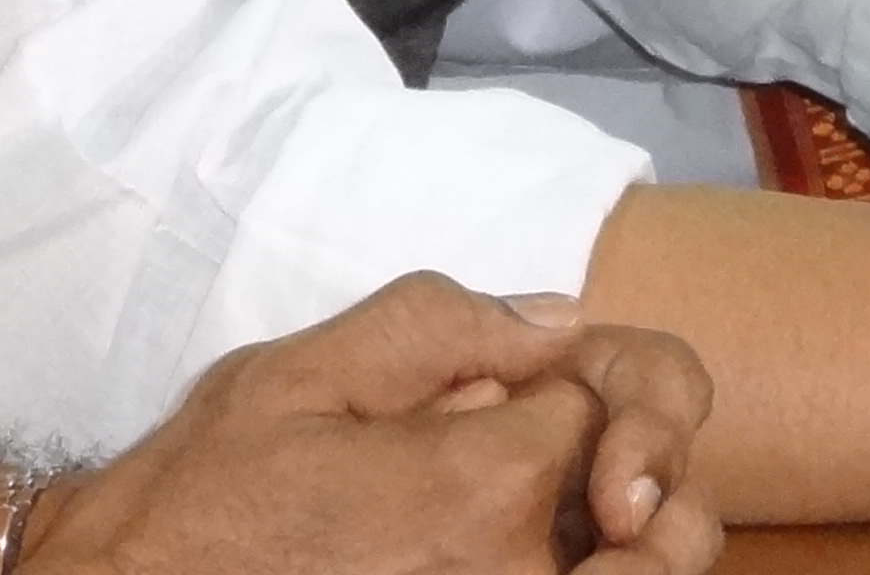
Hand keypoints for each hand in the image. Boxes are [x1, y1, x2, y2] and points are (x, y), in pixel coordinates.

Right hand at [20, 273, 717, 574]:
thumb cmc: (205, 501)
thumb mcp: (297, 374)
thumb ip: (434, 326)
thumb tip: (555, 320)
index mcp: (481, 483)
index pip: (604, 399)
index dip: (566, 379)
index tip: (500, 391)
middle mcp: (517, 573)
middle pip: (664, 513)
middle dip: (630, 469)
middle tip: (570, 463)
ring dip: (623, 546)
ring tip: (571, 520)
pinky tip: (513, 552)